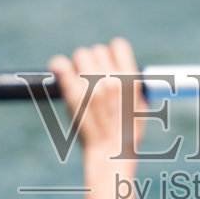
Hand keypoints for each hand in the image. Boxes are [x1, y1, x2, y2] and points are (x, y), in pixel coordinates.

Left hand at [47, 38, 145, 160]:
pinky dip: (59, 66)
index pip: (118, 45)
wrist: (111, 153)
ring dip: (79, 65)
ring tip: (79, 80)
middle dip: (94, 61)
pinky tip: (61, 71)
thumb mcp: (140, 105)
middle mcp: (112, 79)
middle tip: (92, 77)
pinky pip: (61, 66)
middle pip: (97, 51)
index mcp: (130, 80)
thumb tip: (120, 67)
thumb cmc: (127, 132)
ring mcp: (92, 87)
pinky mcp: (74, 95)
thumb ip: (131, 83)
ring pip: (80, 55)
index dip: (112, 52)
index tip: (109, 62)